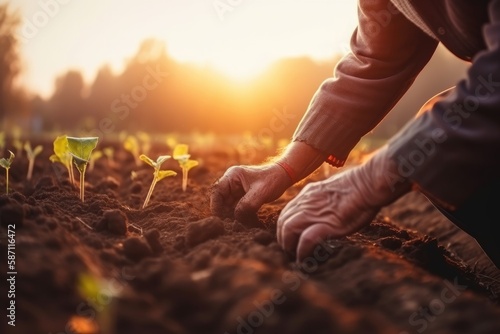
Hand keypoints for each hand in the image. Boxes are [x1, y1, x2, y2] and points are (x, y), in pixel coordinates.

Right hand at [210, 164, 291, 225]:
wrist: (284, 176)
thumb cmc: (273, 180)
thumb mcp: (260, 193)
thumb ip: (247, 205)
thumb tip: (236, 218)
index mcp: (232, 175)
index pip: (217, 191)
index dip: (216, 206)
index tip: (219, 218)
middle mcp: (232, 181)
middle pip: (221, 199)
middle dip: (224, 212)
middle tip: (229, 225)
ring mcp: (237, 188)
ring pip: (228, 205)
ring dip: (232, 215)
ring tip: (237, 225)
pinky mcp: (242, 195)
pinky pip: (236, 207)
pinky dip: (239, 214)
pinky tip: (244, 222)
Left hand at [277, 146, 410, 260]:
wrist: (369, 182)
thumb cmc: (360, 186)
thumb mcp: (333, 190)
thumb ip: (324, 200)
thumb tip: (326, 210)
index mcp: (308, 193)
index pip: (287, 211)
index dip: (286, 226)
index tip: (291, 237)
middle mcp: (306, 202)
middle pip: (283, 221)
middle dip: (284, 238)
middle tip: (291, 250)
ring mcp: (313, 212)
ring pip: (288, 230)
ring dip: (289, 245)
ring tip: (296, 256)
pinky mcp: (325, 224)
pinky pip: (305, 240)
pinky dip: (302, 251)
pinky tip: (304, 258)